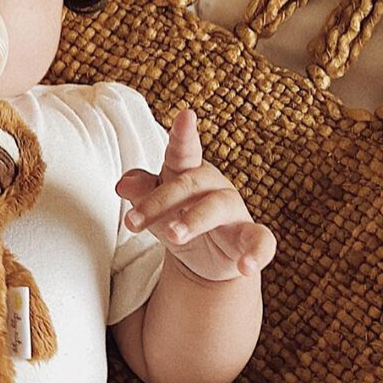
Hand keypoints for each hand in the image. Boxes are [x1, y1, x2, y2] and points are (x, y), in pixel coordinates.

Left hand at [114, 109, 276, 281]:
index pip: (183, 151)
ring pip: (217, 208)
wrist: (202, 258)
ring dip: (194, 220)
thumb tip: (121, 184)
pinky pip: (260, 241)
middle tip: (132, 223)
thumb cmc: (176, 217)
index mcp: (188, 172)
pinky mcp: (249, 237)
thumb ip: (142, 191)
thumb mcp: (154, 205)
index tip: (186, 114)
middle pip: (188, 185)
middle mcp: (213, 186)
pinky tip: (246, 267)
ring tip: (172, 236)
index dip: (184, 134)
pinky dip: (256, 254)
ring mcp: (233, 210)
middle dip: (158, 202)